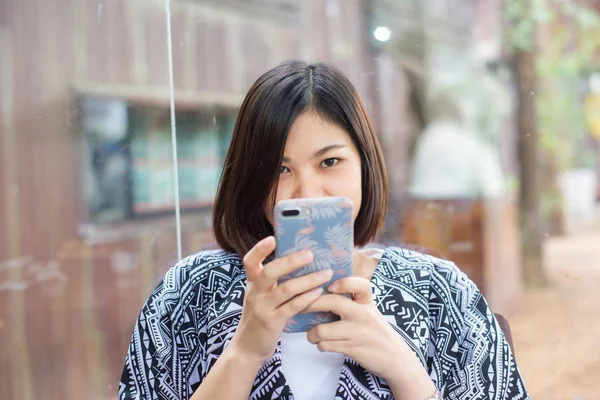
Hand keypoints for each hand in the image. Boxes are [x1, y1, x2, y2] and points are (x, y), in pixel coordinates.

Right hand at [229, 236, 331, 364]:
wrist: (248, 347)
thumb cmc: (259, 317)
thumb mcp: (259, 296)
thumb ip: (272, 281)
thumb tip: (298, 261)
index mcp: (251, 283)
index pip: (250, 262)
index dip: (259, 249)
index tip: (272, 238)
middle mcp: (254, 293)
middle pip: (270, 272)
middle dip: (291, 262)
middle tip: (310, 254)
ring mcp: (262, 308)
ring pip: (286, 290)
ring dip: (308, 280)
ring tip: (325, 273)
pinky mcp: (272, 322)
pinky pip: (292, 307)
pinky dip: (306, 298)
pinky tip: (318, 292)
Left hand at [304, 277, 435, 399]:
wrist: (395, 359)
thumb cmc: (377, 331)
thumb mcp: (369, 311)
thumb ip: (352, 301)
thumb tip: (320, 291)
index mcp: (367, 303)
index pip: (360, 285)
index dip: (344, 282)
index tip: (331, 286)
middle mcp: (363, 315)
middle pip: (332, 302)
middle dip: (310, 304)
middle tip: (300, 307)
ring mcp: (357, 332)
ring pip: (322, 329)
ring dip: (311, 334)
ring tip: (313, 335)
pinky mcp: (352, 348)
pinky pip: (325, 345)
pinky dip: (320, 345)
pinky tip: (324, 344)